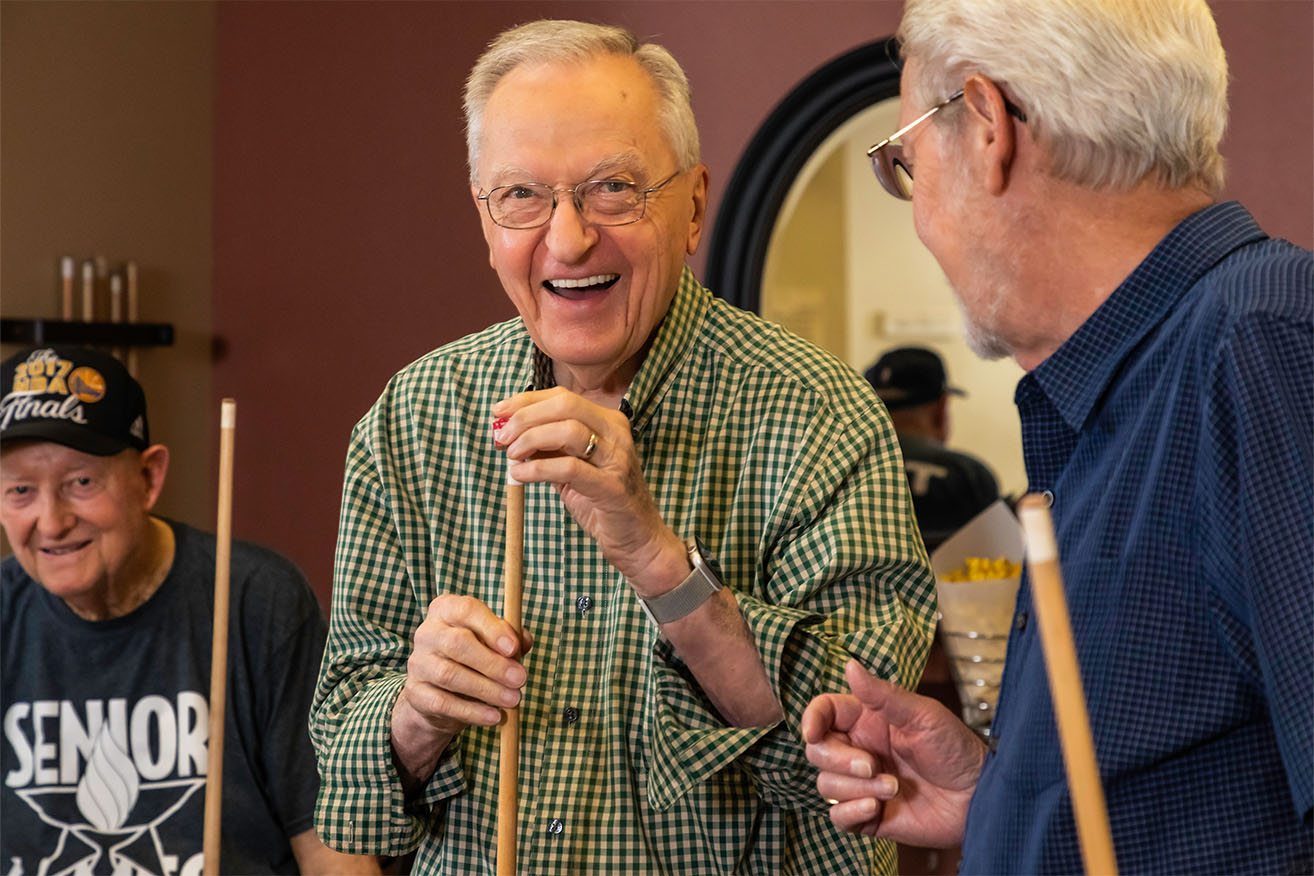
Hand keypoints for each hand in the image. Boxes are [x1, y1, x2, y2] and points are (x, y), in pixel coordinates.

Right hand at [391, 594, 531, 784]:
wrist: (440, 694)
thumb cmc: (474, 657)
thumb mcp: (494, 642)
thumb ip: (511, 638)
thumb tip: (522, 642)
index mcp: (447, 609)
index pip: (466, 609)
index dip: (492, 628)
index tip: (514, 648)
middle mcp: (428, 632)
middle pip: (457, 643)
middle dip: (493, 663)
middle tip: (520, 679)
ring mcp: (418, 663)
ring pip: (450, 675)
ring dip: (487, 689)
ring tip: (513, 699)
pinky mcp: (415, 692)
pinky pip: (443, 703)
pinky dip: (472, 711)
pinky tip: (494, 716)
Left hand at [492, 387, 685, 593]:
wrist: (637, 539)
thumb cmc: (601, 502)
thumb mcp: (572, 467)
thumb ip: (548, 448)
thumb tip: (509, 432)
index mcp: (607, 421)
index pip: (562, 396)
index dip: (525, 401)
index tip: (499, 412)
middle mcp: (616, 433)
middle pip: (565, 405)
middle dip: (525, 417)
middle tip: (501, 436)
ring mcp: (617, 458)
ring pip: (568, 430)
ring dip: (530, 439)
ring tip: (512, 456)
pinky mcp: (612, 487)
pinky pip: (569, 468)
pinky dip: (537, 469)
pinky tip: (520, 475)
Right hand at [801, 660, 984, 846]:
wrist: (979, 797)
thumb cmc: (957, 750)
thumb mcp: (923, 715)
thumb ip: (882, 694)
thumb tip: (850, 665)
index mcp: (868, 721)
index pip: (823, 713)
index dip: (811, 720)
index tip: (812, 733)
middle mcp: (859, 750)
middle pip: (818, 752)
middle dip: (840, 761)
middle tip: (873, 765)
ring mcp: (862, 784)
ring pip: (826, 785)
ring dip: (857, 788)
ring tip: (893, 788)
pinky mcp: (868, 815)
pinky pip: (838, 816)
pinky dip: (851, 813)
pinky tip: (877, 809)